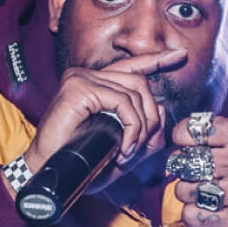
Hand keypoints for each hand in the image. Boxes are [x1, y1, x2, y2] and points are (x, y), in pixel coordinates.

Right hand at [26, 49, 185, 177]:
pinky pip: (122, 102)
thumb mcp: (121, 149)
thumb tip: (163, 114)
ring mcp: (81, 79)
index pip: (131, 66)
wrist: (48, 172)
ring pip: (134, 92)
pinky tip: (125, 148)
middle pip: (139, 81)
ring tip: (131, 151)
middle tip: (144, 145)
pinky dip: (131, 127)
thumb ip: (143, 133)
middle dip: (151, 115)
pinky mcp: (79, 89)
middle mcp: (87, 75)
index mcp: (95, 84)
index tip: (179, 54)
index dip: (157, 59)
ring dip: (141, 126)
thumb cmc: (79, 162)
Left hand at [169, 26, 227, 226]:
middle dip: (188, 167)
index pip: (185, 132)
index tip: (203, 144)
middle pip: (181, 163)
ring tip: (213, 187)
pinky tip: (217, 207)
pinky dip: (199, 215)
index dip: (186, 139)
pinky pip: (193, 217)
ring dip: (191, 191)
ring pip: (183, 190)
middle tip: (208, 168)